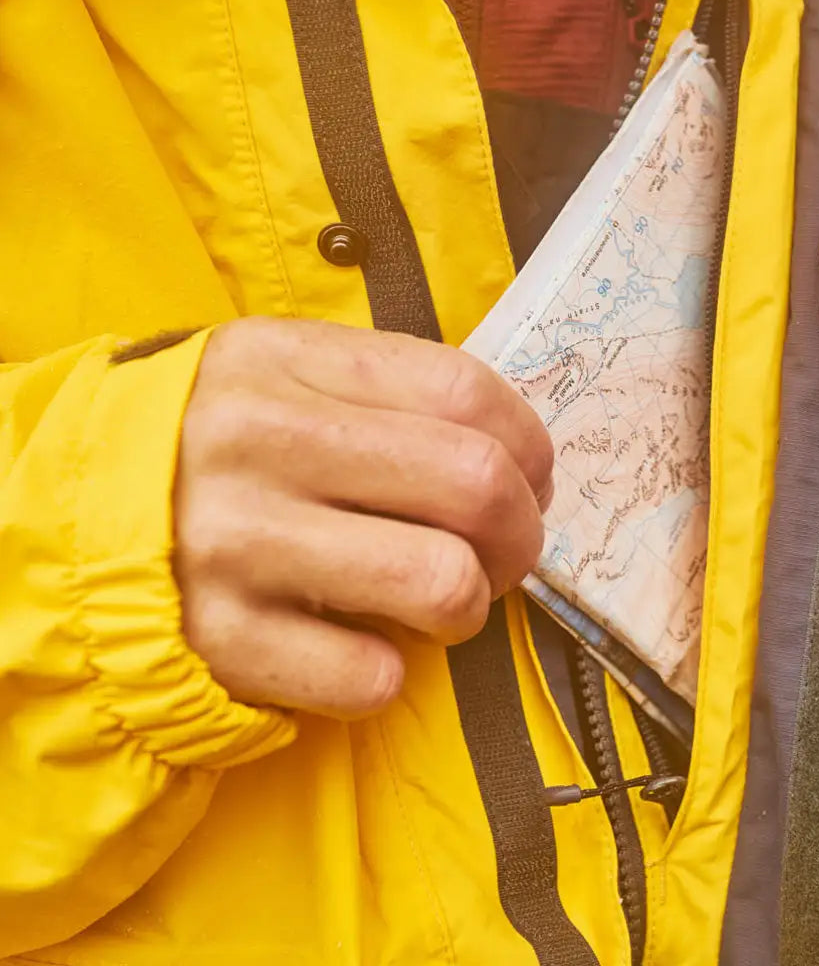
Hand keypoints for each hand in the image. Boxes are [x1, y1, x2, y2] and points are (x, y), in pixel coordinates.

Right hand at [174, 318, 552, 717]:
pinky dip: (386, 674)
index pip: (464, 390)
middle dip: (522, 534)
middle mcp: (258, 440)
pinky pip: (371, 678)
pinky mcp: (221, 640)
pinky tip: (355, 648)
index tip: (533, 480)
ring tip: (437, 603)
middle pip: (474, 482)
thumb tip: (517, 456)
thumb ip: (387, 391)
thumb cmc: (209, 448)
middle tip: (505, 555)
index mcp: (285, 358)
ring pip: (441, 582)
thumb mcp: (279, 376)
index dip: (531, 445)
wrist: (69, 523)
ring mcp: (236, 542)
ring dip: (466, 606)